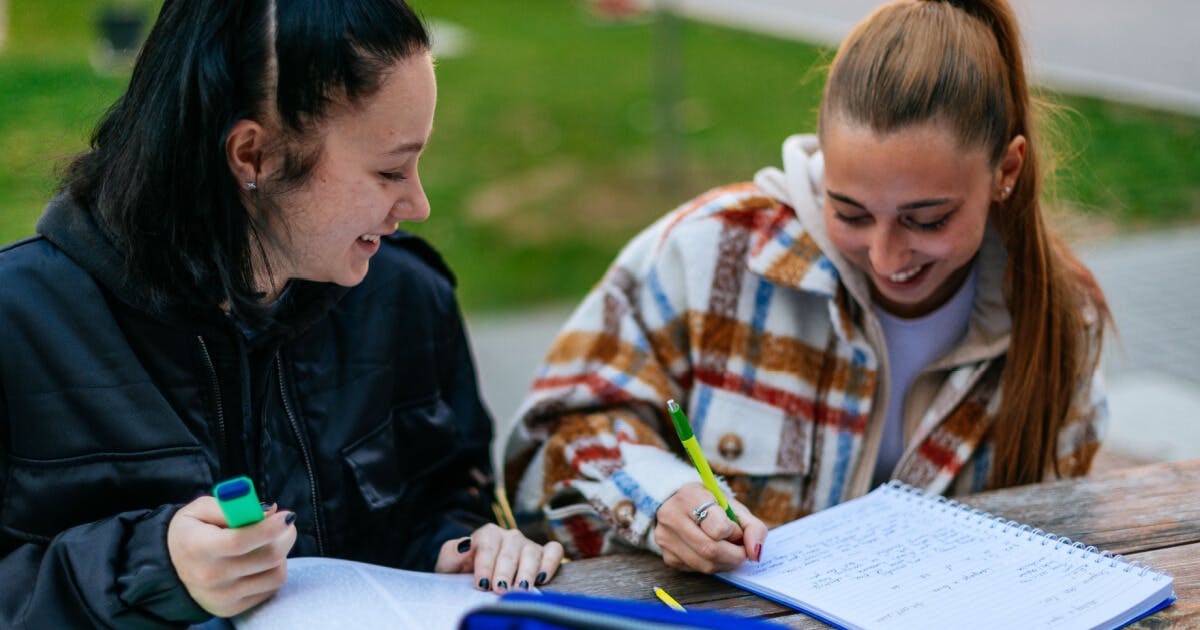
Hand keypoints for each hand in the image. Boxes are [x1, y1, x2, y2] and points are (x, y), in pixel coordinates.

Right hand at [167, 496, 297, 617]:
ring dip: (281, 554)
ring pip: (276, 574)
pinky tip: (260, 561)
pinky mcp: (233, 608)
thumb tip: (270, 511)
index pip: (240, 541)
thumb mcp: (201, 509)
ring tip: (269, 542)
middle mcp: (210, 576)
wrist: (169, 568)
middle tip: (284, 523)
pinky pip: (271, 588)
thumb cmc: (190, 532)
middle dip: (285, 535)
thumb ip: (233, 506)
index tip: (287, 515)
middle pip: (266, 557)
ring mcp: (223, 596)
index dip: (269, 527)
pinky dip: (273, 570)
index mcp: (198, 547)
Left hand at [433, 524, 563, 592]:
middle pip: (510, 550)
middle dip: (505, 572)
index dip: (485, 565)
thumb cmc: (462, 571)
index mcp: (487, 534)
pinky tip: (542, 578)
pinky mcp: (543, 554)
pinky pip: (554, 552)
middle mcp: (510, 536)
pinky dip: (550, 563)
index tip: (482, 584)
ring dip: (526, 572)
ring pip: (531, 552)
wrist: (475, 576)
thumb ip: (451, 553)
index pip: (488, 544)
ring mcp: (528, 544)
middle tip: (500, 590)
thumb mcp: (449, 564)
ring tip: (520, 590)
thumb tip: (465, 545)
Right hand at [653, 482, 767, 572]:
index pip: (718, 528)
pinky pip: (697, 570)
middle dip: (734, 556)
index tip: (737, 530)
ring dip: (725, 563)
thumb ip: (752, 527)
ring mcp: (666, 538)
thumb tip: (755, 554)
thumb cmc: (710, 504)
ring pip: (705, 565)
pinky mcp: (667, 556)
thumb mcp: (732, 506)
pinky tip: (712, 553)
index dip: (734, 533)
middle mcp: (672, 517)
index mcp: (689, 497)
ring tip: (728, 551)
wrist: (678, 504)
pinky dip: (712, 566)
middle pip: (711, 550)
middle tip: (741, 550)